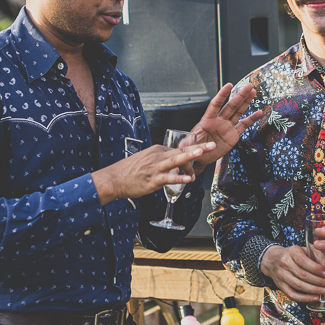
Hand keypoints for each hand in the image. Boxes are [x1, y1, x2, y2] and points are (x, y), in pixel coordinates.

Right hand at [92, 142, 213, 204]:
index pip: (179, 150)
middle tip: (211, 145)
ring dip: (189, 157)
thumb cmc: (129, 171)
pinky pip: (168, 178)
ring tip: (201, 153)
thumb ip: (160, 160)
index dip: (192, 153)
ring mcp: (155, 168)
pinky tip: (187, 179)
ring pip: (175, 160)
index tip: (203, 151)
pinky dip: (178, 178)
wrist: (114, 179)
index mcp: (157, 150)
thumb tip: (173, 163)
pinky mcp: (153, 180)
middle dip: (198, 148)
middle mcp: (157, 156)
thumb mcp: (146, 160)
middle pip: (181, 151)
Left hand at [191, 83, 262, 174]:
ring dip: (246, 102)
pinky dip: (251, 119)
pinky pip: (243, 125)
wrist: (200, 157)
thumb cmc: (193, 148)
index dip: (222, 95)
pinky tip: (258, 112)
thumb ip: (191, 142)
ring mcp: (227, 127)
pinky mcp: (233, 135)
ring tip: (253, 92)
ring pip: (238, 112)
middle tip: (248, 86)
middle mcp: (218, 121)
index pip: (215, 104)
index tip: (229, 85)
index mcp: (207, 120)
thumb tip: (192, 142)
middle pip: (231, 106)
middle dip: (239, 95)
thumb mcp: (189, 144)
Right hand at [260, 245, 324, 302]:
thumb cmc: (294, 255)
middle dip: (319, 281)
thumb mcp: (305, 250)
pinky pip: (292, 295)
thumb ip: (319, 257)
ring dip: (314, 290)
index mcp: (292, 252)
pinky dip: (304, 298)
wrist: (273, 259)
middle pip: (303, 275)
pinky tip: (315, 298)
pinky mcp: (280, 285)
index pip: (304, 262)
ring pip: (298, 286)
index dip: (316, 269)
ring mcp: (281, 275)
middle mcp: (285, 263)